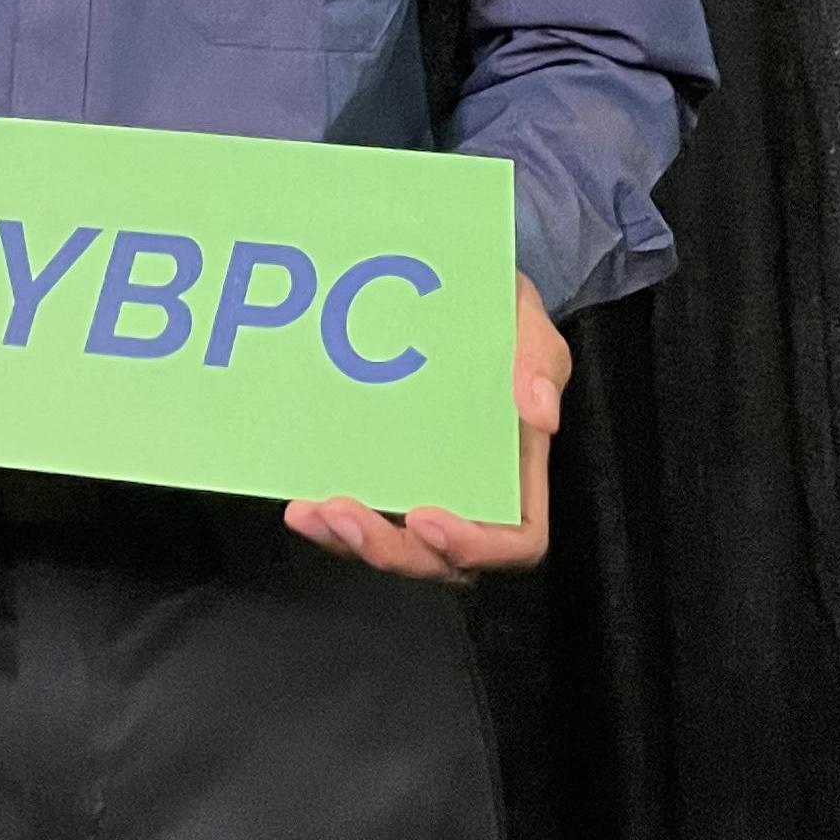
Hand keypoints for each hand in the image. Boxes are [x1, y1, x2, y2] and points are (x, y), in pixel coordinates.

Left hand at [283, 271, 569, 582]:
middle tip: (346, 514)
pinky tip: (300, 506)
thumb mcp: (522, 316)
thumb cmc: (491, 308)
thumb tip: (540, 411)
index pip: (517, 539)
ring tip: (314, 513)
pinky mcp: (375, 473)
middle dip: (393, 550)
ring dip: (350, 542)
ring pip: (394, 546)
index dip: (476, 547)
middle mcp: (469, 491)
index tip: (427, 519)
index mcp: (517, 469)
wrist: (437, 281)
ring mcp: (419, 486)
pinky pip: (356, 519)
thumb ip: (537, 357)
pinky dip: (327, 523)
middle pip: (442, 558)